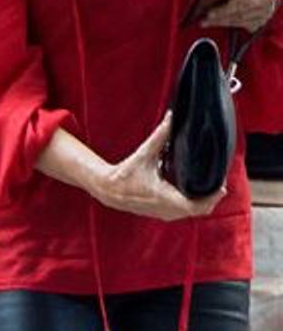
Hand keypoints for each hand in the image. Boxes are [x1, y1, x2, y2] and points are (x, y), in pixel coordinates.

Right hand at [96, 114, 225, 222]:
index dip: (211, 197)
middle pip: (199, 211)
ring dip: (203, 202)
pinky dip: (193, 204)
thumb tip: (171, 117)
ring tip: (212, 186)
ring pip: (192, 213)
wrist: (108, 190)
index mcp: (163, 197)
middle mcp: (165, 209)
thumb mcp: (144, 154)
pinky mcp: (161, 213)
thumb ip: (160, 136)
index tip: (221, 184)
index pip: (195, 206)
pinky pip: (183, 212)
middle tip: (220, 182)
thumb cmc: (124, 174)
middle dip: (211, 198)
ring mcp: (163, 213)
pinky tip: (197, 192)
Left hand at [201, 0, 278, 33]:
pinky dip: (223, 23)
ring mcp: (265, 12)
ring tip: (204, 20)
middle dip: (225, 9)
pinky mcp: (258, 23)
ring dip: (220, 19)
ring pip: (240, 17)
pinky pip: (238, 25)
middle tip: (208, 13)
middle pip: (244, 5)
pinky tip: (209, 22)